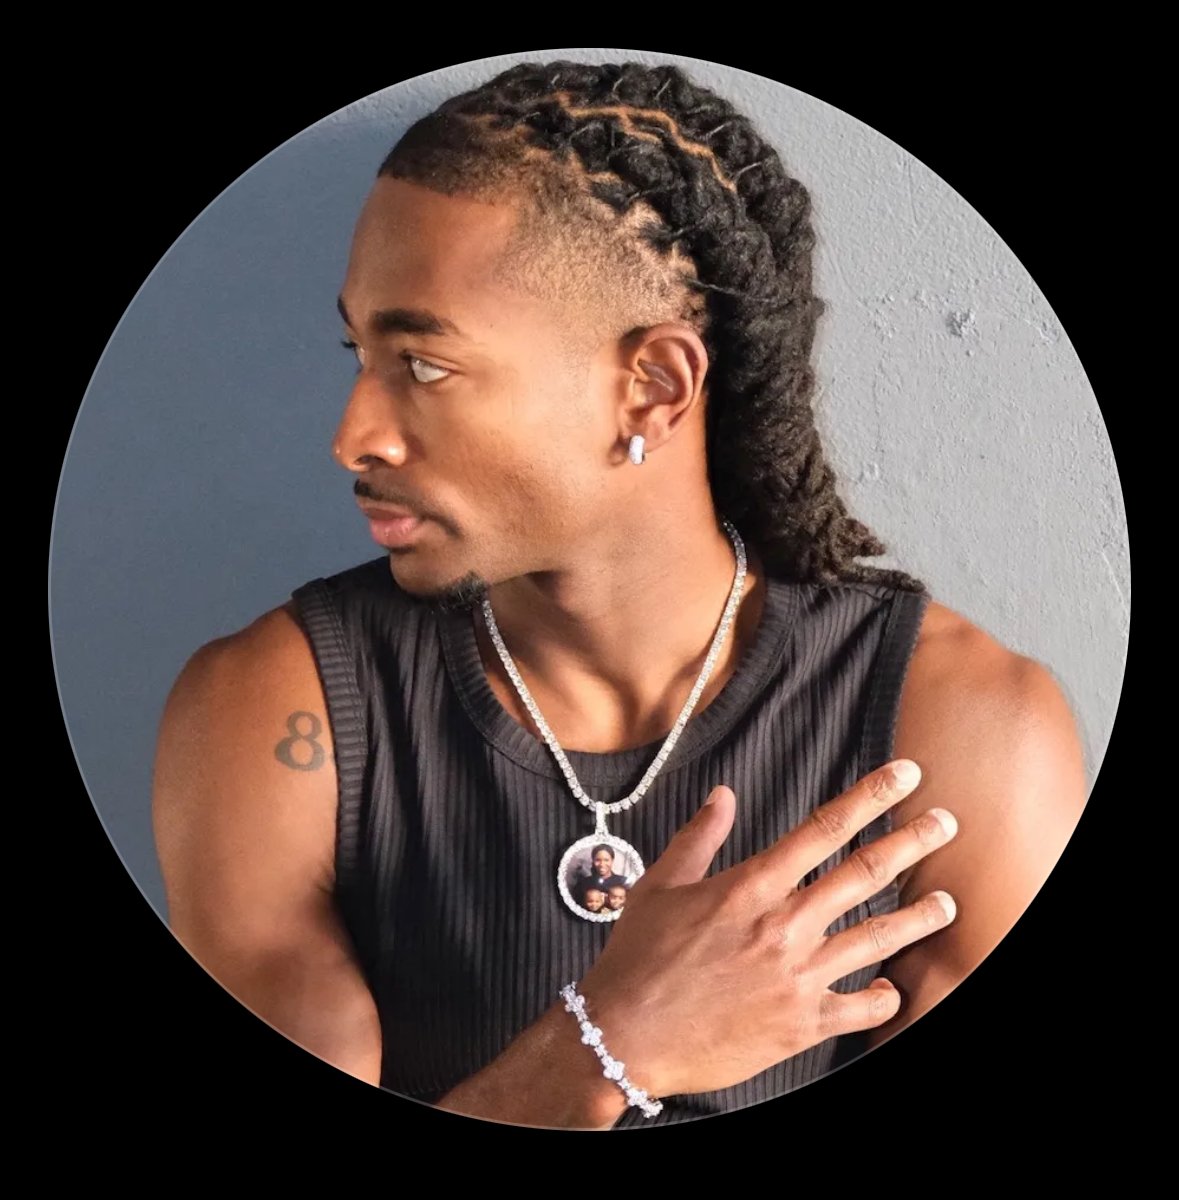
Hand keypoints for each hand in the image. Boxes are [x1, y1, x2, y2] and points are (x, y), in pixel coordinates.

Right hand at [575, 760, 956, 1097]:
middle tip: (946, 824)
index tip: (904, 775)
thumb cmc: (638, 959)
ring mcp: (799, 977)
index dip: (870, 796)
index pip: (824, 828)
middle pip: (864, 874)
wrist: (627, 1036)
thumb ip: (699, 836)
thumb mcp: (660, 884)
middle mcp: (784, 926)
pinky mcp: (801, 1025)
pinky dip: (884, 998)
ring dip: (918, 919)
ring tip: (947, 905)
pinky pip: (861, 1009)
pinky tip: (893, 988)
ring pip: (877, 938)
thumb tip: (723, 795)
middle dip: (912, 843)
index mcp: (751, 887)